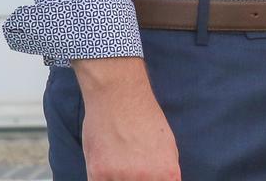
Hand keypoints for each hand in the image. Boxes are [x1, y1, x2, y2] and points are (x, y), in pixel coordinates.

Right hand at [73, 57, 180, 180]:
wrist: (119, 94)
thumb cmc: (144, 116)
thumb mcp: (167, 145)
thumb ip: (165, 173)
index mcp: (167, 173)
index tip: (147, 178)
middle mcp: (146, 179)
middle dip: (135, 180)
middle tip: (130, 166)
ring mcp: (121, 178)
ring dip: (117, 178)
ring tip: (117, 161)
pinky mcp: (98, 175)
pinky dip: (102, 178)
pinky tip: (104, 165)